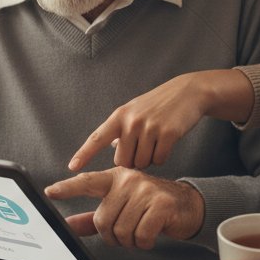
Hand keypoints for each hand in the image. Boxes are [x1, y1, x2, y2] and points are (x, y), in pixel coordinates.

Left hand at [45, 168, 204, 247]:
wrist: (186, 205)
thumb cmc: (149, 205)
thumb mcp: (121, 206)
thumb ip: (93, 217)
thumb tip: (68, 225)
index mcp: (115, 178)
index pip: (87, 182)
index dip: (68, 188)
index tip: (50, 192)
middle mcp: (128, 179)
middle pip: (103, 220)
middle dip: (113, 236)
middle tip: (127, 233)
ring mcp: (145, 190)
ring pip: (121, 230)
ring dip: (130, 241)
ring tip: (140, 231)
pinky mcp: (160, 204)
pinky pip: (141, 235)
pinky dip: (144, 242)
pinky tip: (151, 235)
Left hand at [69, 70, 252, 170]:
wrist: (188, 92)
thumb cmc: (158, 104)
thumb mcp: (135, 111)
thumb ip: (121, 129)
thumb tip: (111, 146)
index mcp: (120, 116)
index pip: (97, 138)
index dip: (84, 154)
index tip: (72, 167)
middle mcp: (131, 122)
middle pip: (123, 162)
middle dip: (132, 161)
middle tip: (143, 146)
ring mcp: (150, 127)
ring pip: (142, 164)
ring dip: (149, 159)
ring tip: (156, 141)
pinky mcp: (168, 134)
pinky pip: (159, 160)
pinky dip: (163, 157)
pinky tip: (167, 143)